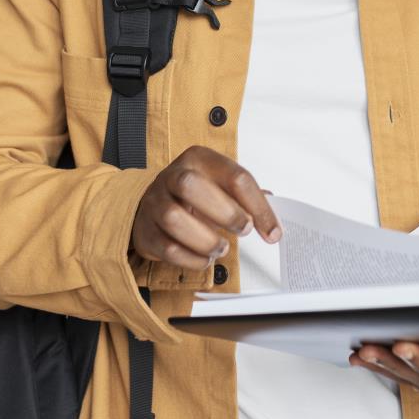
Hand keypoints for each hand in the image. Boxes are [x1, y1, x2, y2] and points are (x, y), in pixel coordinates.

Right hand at [131, 145, 280, 268]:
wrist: (153, 206)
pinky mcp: (145, 231)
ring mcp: (155, 203)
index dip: (259, 207)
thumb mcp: (221, 186)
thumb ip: (247, 201)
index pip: (234, 176)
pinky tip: (203, 259)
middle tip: (244, 230)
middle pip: (190, 185)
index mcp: (199, 159)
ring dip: (206, 240)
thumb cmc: (194, 196)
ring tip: (221, 248)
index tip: (272, 232)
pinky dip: (191, 259)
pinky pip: (167, 247)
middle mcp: (173, 176)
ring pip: (174, 219)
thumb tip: (272, 223)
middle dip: (225, 212)